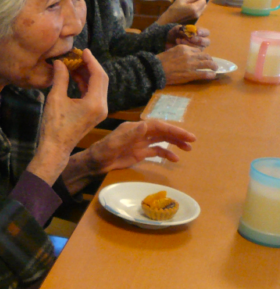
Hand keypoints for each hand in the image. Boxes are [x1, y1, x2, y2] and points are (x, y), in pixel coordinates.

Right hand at [27, 50, 108, 185]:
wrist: (56, 148)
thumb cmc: (54, 125)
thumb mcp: (55, 99)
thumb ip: (60, 78)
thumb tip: (60, 62)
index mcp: (95, 102)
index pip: (98, 75)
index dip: (91, 61)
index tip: (83, 51)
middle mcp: (102, 106)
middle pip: (102, 79)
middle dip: (90, 66)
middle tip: (78, 56)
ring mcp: (100, 110)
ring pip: (99, 86)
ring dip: (88, 74)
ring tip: (74, 64)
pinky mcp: (95, 114)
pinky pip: (94, 93)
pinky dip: (86, 83)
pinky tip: (75, 77)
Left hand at [69, 119, 194, 183]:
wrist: (94, 163)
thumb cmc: (102, 152)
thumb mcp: (114, 143)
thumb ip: (130, 135)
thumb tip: (146, 124)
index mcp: (135, 128)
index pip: (158, 126)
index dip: (173, 129)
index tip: (186, 135)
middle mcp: (140, 133)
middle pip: (162, 131)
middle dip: (177, 135)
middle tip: (192, 141)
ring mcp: (140, 143)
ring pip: (162, 140)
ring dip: (175, 143)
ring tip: (188, 149)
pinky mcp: (140, 152)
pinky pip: (156, 151)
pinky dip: (166, 153)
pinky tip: (174, 159)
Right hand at [155, 0, 205, 24]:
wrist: (169, 20)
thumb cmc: (173, 9)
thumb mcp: (181, 0)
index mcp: (194, 8)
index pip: (203, 0)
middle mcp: (197, 13)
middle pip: (204, 4)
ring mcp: (196, 16)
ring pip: (203, 8)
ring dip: (200, 3)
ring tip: (193, 0)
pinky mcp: (194, 18)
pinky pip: (200, 11)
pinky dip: (198, 7)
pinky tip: (192, 5)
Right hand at [157, 45, 216, 84]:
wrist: (155, 70)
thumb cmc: (160, 61)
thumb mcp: (171, 51)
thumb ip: (180, 52)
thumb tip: (187, 55)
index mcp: (184, 48)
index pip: (197, 50)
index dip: (201, 54)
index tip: (201, 58)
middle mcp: (190, 55)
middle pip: (204, 55)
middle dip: (209, 59)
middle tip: (211, 63)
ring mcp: (191, 65)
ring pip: (207, 63)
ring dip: (213, 66)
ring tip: (215, 68)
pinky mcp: (190, 74)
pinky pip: (204, 74)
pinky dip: (210, 75)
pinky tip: (212, 75)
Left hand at [166, 25, 209, 49]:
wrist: (168, 41)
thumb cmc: (176, 33)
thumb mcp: (178, 29)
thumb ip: (184, 28)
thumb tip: (190, 30)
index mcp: (200, 33)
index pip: (206, 32)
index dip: (203, 32)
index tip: (197, 32)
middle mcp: (201, 41)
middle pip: (206, 42)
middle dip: (199, 40)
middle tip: (191, 38)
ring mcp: (197, 49)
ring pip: (199, 48)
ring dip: (190, 44)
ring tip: (181, 40)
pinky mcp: (192, 54)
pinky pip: (192, 53)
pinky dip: (186, 49)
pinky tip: (178, 44)